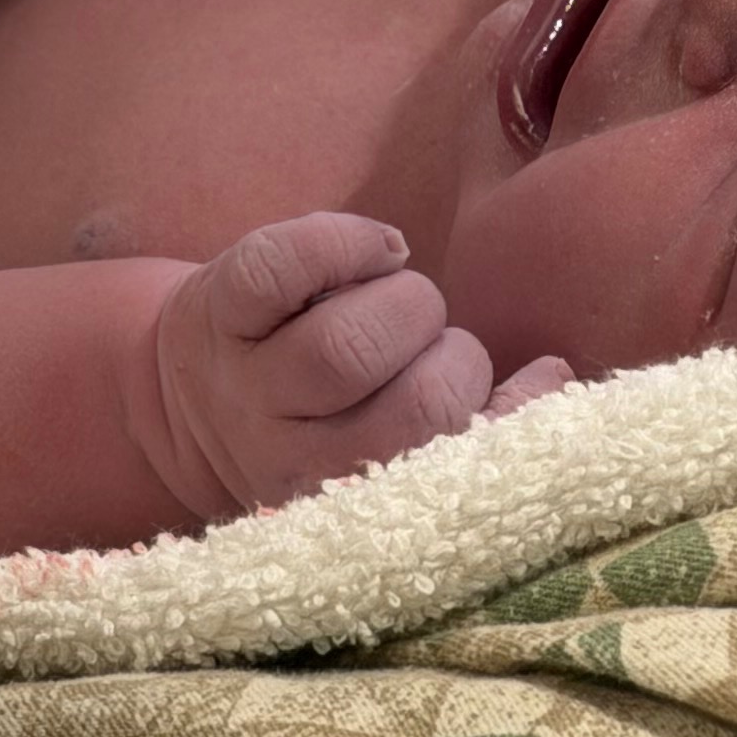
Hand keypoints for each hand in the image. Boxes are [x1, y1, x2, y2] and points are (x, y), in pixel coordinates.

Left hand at [146, 214, 570, 515]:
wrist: (181, 400)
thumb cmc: (326, 416)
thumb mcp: (394, 444)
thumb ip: (477, 423)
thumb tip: (555, 375)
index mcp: (345, 494)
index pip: (443, 462)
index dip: (492, 414)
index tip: (504, 387)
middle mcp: (288, 454)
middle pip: (413, 404)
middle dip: (453, 359)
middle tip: (435, 348)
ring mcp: (246, 386)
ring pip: (350, 345)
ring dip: (406, 305)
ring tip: (402, 303)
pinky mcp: (216, 312)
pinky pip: (283, 265)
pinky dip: (349, 242)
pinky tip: (378, 250)